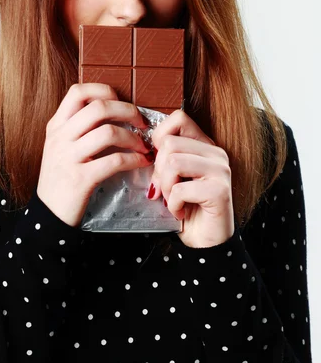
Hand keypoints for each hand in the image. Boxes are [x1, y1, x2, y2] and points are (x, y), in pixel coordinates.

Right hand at [37, 83, 152, 227]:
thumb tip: (113, 111)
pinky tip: (141, 162)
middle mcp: (60, 137)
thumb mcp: (61, 148)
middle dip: (128, 111)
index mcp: (56, 126)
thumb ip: (78, 129)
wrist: (48, 216)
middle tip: (142, 122)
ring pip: (109, 132)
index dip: (103, 90)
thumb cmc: (60, 179)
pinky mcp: (80, 179)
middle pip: (99, 107)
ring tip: (143, 146)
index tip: (121, 100)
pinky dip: (134, 159)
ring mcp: (68, 157)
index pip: (77, 92)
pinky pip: (115, 160)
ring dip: (134, 138)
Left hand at [149, 110, 234, 247]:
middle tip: (165, 191)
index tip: (157, 162)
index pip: (178, 118)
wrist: (206, 244)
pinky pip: (180, 189)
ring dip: (166, 188)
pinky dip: (173, 205)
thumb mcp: (171, 177)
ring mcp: (221, 170)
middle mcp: (216, 153)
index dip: (159, 138)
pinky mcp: (219, 190)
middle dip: (159, 171)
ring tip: (173, 201)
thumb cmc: (186, 208)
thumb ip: (163, 157)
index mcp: (204, 145)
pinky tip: (181, 212)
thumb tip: (141, 147)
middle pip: (170, 143)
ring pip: (173, 162)